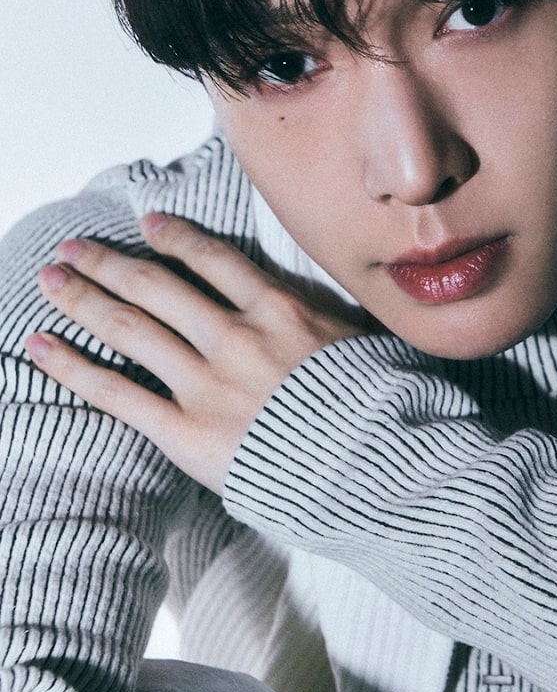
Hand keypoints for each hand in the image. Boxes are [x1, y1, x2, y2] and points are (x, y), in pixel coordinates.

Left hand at [26, 213, 372, 493]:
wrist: (376, 467)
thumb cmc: (380, 409)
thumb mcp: (365, 341)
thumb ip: (329, 317)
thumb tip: (322, 303)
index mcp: (280, 309)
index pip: (213, 259)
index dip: (174, 237)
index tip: (148, 224)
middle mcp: (236, 337)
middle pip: (157, 286)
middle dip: (109, 262)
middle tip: (74, 247)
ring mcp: (207, 384)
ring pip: (130, 327)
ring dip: (83, 297)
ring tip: (50, 278)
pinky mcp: (186, 433)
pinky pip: (116, 393)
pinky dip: (73, 366)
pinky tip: (41, 346)